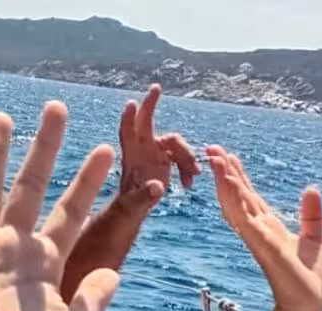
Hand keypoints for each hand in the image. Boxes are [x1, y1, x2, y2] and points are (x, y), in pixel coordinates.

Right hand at [0, 104, 118, 310]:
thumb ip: (95, 296)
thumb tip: (114, 273)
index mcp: (46, 266)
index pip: (70, 212)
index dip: (86, 182)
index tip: (103, 151)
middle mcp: (14, 252)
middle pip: (32, 187)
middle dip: (45, 148)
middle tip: (58, 109)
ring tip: (5, 115)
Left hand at [113, 84, 199, 215]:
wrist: (133, 211)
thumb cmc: (128, 209)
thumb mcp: (134, 207)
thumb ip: (144, 197)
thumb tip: (158, 188)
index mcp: (130, 158)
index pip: (127, 134)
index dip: (129, 119)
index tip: (131, 103)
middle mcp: (141, 150)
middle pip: (146, 122)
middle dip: (150, 104)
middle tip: (155, 87)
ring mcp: (153, 152)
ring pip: (174, 142)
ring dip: (186, 156)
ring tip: (193, 176)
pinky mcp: (163, 160)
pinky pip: (180, 156)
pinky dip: (187, 167)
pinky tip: (189, 183)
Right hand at [207, 147, 321, 310]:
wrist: (309, 303)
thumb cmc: (310, 278)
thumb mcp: (315, 237)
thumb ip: (311, 214)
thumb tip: (311, 189)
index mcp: (269, 227)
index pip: (249, 196)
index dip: (237, 175)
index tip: (226, 155)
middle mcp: (258, 230)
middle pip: (236, 196)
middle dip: (224, 172)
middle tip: (211, 148)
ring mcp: (257, 237)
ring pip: (235, 203)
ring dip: (225, 180)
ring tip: (215, 158)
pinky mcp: (262, 244)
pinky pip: (244, 216)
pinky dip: (235, 198)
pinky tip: (229, 181)